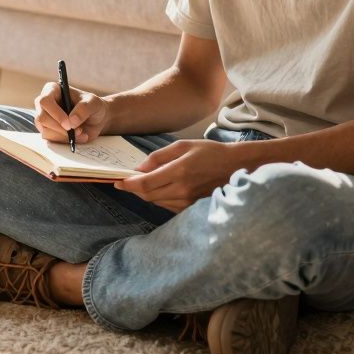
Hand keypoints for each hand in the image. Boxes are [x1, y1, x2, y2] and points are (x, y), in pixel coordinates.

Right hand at [33, 82, 109, 144]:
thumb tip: (71, 121)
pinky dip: (65, 141)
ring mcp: (44, 118)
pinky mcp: (48, 131)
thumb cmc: (92, 105)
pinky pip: (51, 140)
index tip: (68, 124)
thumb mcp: (93, 103)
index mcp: (52, 90)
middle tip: (78, 131)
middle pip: (42, 118)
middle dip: (60, 128)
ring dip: (64, 136)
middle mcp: (44, 104)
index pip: (45, 101)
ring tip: (81, 132)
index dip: (55, 113)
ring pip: (45, 131)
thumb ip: (84, 109)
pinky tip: (76, 137)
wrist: (96, 118)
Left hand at [114, 139, 241, 211]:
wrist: (236, 167)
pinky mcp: (191, 207)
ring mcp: (188, 201)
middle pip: (148, 195)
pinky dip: (159, 198)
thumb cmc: (209, 153)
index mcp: (179, 172)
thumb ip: (159, 157)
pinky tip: (159, 189)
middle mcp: (182, 190)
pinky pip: (167, 206)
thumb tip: (140, 168)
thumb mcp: (183, 146)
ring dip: (146, 194)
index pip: (146, 184)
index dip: (128, 184)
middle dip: (134, 189)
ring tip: (142, 183)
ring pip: (156, 202)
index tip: (118, 182)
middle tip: (126, 182)